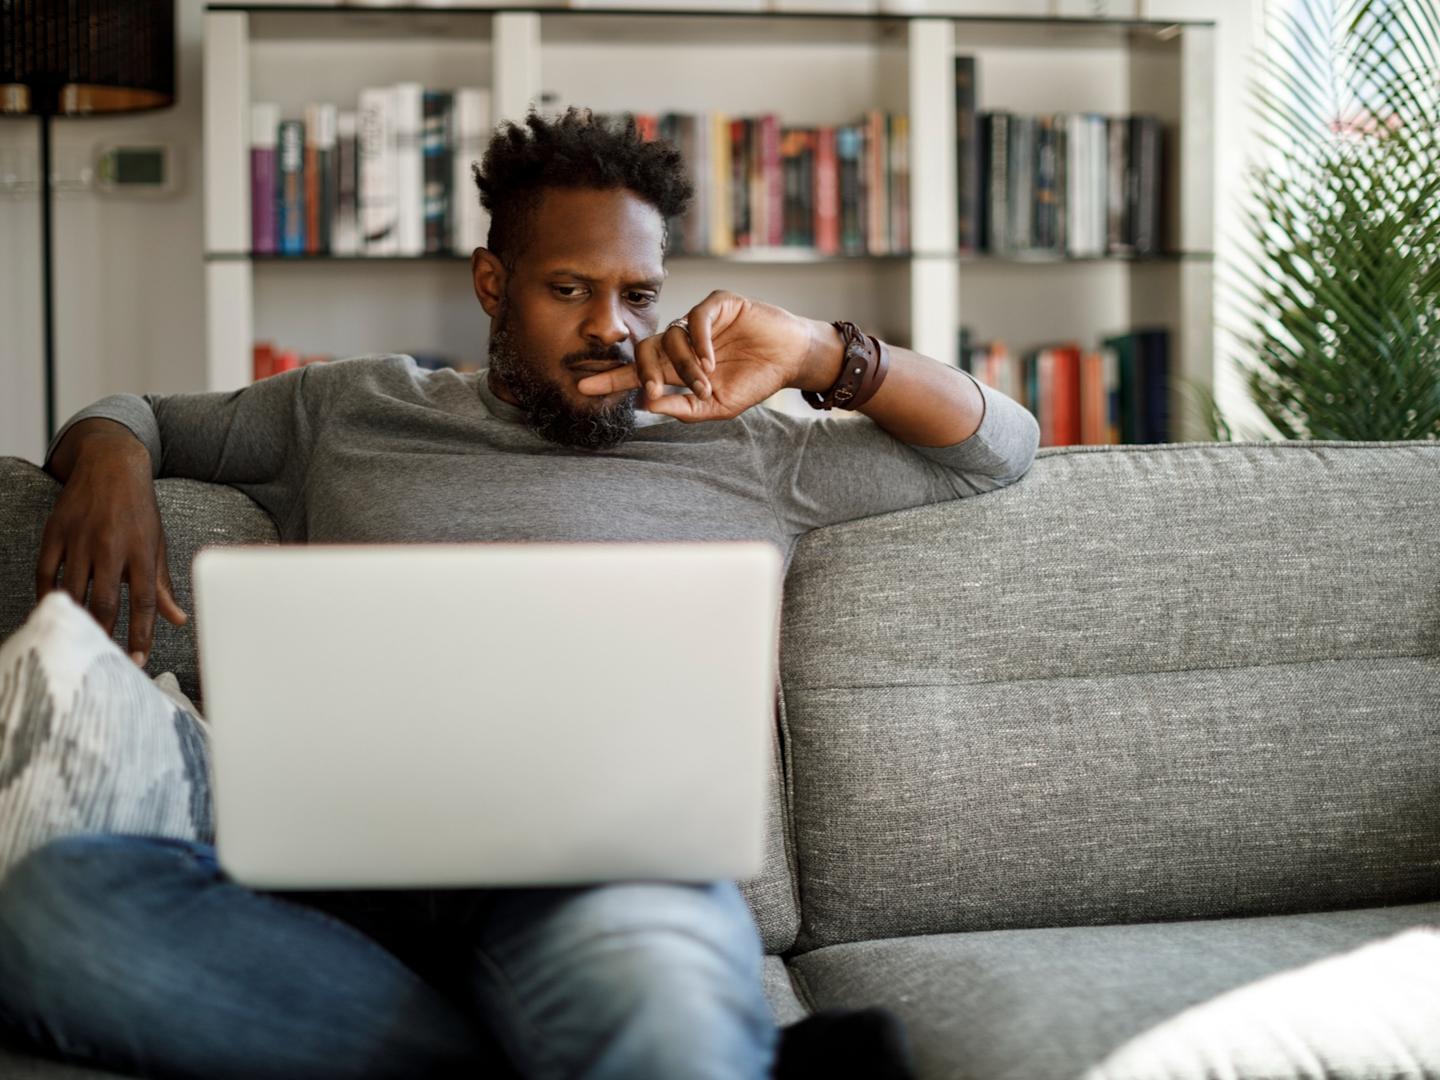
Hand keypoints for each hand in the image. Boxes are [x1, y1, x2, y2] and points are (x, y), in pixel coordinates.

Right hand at [35, 439, 187, 666]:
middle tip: (105, 655)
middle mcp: (111, 547)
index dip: (141, 635)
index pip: (143, 603)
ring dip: (78, 619)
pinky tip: (57, 611)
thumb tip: (178, 620)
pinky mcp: (56, 532)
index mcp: (142, 552)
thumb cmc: (139, 511)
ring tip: (82, 639)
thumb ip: (162, 586)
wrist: (112, 465)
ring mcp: (80, 539)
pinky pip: (46, 573)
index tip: (138, 660)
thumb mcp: (158, 545)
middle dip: (105, 634)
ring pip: (75, 591)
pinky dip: (49, 596)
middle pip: (105, 602)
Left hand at [575, 290, 819, 421]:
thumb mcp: (718, 406)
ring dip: (686, 365)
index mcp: (678, 367)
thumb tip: (648, 405)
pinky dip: (699, 341)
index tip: (582, 386)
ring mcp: (697, 322)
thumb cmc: (755, 382)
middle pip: (645, 351)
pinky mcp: (717, 305)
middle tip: (653, 389)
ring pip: (671, 338)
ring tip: (707, 381)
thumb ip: (685, 408)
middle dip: (644, 372)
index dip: (611, 379)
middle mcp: (682, 341)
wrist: (790, 359)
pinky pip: (695, 319)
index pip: (637, 372)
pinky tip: (711, 360)